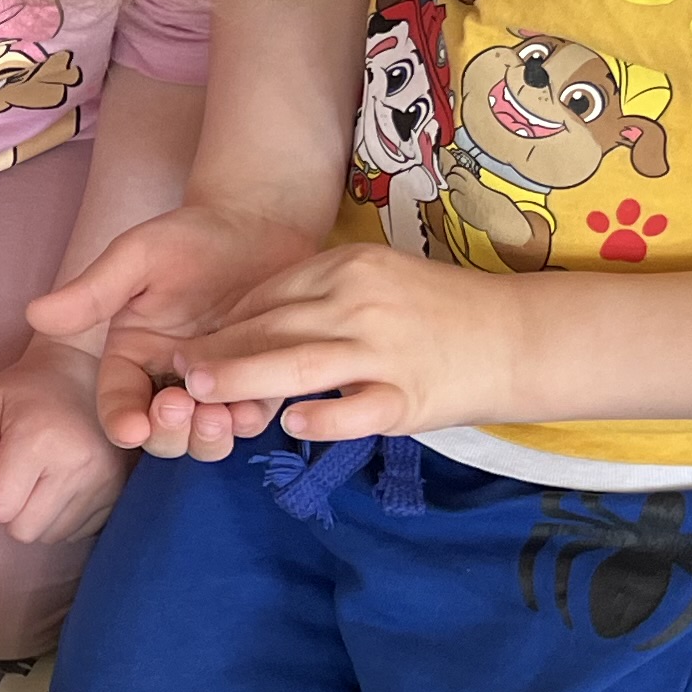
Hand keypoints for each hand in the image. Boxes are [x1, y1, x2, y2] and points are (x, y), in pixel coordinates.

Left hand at [0, 335, 131, 546]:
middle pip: (23, 531)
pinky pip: (76, 533)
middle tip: (18, 474)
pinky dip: (62, 516)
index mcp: (37, 441)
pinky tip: (63, 484)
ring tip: (42, 476)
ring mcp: (104, 482)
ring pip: (50, 536)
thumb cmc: (27, 390)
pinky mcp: (119, 493)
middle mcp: (77, 466)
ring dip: (36, 515)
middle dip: (11, 509)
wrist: (88, 371)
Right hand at [27, 202, 316, 457]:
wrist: (254, 223)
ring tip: (219, 417)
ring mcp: (214, 387)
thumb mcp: (137, 256)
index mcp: (132, 356)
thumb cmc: (189, 236)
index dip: (122, 421)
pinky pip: (250, 417)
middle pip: (160, 434)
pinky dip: (249, 421)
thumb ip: (93, 291)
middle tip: (181, 407)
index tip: (133, 428)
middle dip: (169, 433)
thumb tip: (35, 313)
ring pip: (204, 438)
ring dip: (208, 439)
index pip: (118, 402)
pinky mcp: (256, 384)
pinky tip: (251, 408)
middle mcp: (169, 381)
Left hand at [169, 242, 511, 441]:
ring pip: (300, 363)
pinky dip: (322, 415)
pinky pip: (356, 407)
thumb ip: (319, 296)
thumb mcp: (375, 282)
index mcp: (349, 268)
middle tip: (175, 374)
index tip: (189, 346)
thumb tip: (250, 322)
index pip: (269, 295)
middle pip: (273, 327)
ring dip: (244, 379)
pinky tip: (291, 423)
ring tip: (203, 395)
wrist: (516, 336)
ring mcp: (384, 350)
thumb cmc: (436, 312)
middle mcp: (361, 303)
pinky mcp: (408, 395)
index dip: (224, 324)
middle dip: (218, 352)